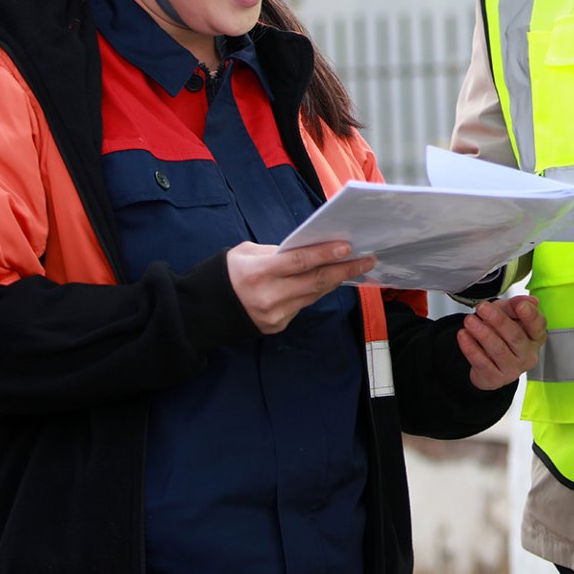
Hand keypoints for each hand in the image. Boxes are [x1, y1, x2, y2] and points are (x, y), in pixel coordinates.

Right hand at [227, 240, 376, 334]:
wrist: (206, 309)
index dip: (325, 254)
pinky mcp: (277, 326)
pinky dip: (315, 292)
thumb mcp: (246, 253)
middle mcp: (269, 296)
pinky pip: (302, 305)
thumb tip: (308, 251)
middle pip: (315, 282)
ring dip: (335, 281)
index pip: (299, 262)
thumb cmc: (228, 273)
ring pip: (313, 295)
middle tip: (367, 260)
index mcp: (259, 272)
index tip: (348, 247)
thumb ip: (277, 252)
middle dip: (344, 270)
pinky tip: (329, 282)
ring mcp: (274, 315)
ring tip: (354, 268)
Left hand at [458, 294, 548, 390]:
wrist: (487, 361)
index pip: (538, 325)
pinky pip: (482, 363)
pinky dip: (471, 348)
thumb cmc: (501, 334)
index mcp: (535, 336)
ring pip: (498, 350)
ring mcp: (513, 369)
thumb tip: (528, 301)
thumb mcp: (506, 315)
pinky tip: (463, 336)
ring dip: (482, 333)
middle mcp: (527, 354)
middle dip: (498, 320)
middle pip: (516, 337)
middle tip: (482, 308)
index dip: (531, 316)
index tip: (521, 306)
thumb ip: (514, 305)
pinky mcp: (495, 379)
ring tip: (469, 321)